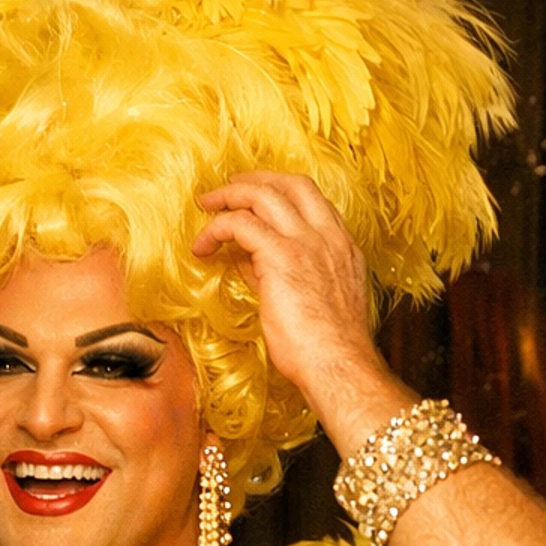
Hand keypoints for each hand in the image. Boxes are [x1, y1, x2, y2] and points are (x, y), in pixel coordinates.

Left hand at [192, 172, 404, 450]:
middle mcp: (328, 236)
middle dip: (255, 180)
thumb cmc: (328, 349)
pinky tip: (203, 247)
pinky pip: (240, 224)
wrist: (339, 365)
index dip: (281, 194)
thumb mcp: (312, 303)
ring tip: (208, 205)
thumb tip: (249, 265)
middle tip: (227, 190)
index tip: (257, 202)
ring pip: (263, 194)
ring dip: (230, 195)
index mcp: (342, 247)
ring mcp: (307, 242)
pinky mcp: (281, 255)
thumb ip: (282, 276)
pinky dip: (216, 229)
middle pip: (290, 183)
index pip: (313, 201)